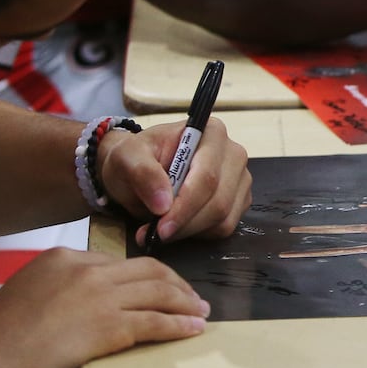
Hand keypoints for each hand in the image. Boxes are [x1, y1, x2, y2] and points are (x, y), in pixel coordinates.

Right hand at [0, 249, 206, 367]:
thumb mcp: (31, 291)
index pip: (118, 262)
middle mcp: (88, 272)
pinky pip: (155, 323)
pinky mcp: (108, 328)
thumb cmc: (1, 335)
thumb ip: (63, 286)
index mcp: (65, 258)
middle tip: (192, 296)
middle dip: (176, 283)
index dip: (145, 275)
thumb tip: (88, 299)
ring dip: (186, 303)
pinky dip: (179, 326)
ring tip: (200, 312)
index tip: (159, 286)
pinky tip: (192, 330)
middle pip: (148, 270)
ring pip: (158, 293)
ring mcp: (100, 298)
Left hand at [97, 118, 250, 246]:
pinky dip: (200, 233)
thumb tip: (163, 203)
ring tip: (161, 229)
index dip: (185, 206)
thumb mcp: (127, 157)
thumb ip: (143, 173)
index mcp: (212, 133)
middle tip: (155, 234)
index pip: (207, 176)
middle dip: (185, 223)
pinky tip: (180, 225)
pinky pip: (226, 226)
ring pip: (224, 217)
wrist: (138, 169)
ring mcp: (240, 177)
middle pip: (219, 200)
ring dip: (190, 230)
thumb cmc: (135, 158)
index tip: (160, 227)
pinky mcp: (239, 199)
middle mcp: (233, 153)